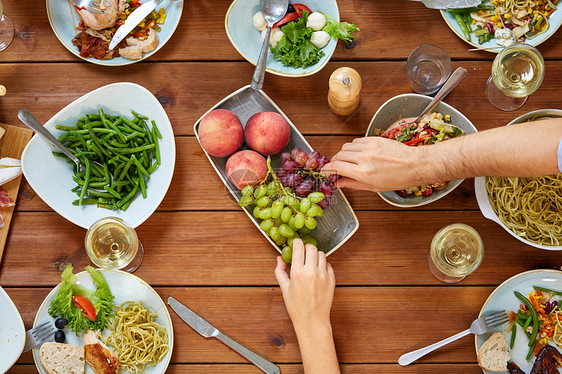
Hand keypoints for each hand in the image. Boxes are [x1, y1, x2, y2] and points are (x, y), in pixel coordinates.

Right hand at [274, 239, 339, 373]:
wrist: (312, 320)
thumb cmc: (297, 307)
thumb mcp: (284, 289)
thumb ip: (280, 271)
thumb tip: (279, 258)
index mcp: (297, 273)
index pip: (299, 248)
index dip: (297, 242)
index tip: (296, 243)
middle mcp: (311, 272)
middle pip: (312, 248)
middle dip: (306, 248)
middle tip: (303, 253)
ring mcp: (323, 275)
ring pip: (321, 254)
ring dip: (315, 256)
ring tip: (310, 263)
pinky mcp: (332, 279)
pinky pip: (328, 265)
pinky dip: (323, 265)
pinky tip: (318, 272)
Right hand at [322, 136, 422, 191]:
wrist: (414, 165)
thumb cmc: (397, 179)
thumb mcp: (373, 187)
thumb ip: (353, 184)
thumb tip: (338, 183)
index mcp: (364, 173)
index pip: (337, 167)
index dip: (327, 169)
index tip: (325, 171)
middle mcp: (365, 158)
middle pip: (339, 156)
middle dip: (335, 162)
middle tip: (337, 167)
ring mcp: (369, 147)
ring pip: (346, 147)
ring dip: (343, 154)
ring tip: (349, 161)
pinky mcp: (374, 139)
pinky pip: (356, 141)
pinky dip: (353, 147)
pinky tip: (359, 153)